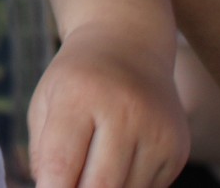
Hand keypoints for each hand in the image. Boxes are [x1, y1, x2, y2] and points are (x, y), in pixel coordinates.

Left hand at [25, 24, 188, 187]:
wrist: (129, 46)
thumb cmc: (78, 80)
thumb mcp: (46, 101)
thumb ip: (42, 151)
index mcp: (80, 95)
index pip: (61, 163)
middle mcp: (125, 112)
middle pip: (98, 186)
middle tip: (67, 186)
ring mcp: (157, 132)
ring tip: (91, 173)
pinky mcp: (178, 149)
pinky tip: (117, 168)